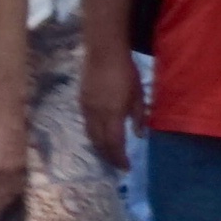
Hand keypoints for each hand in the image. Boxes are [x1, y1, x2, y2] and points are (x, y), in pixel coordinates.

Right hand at [79, 42, 137, 172]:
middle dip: (109, 157)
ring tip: (109, 154)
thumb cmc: (126, 71)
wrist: (103, 53)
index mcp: (113, 114)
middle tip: (118, 164)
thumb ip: (139, 116)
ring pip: (91, 136)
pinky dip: (94, 135)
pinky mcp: (81, 102)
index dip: (119, 158)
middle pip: (100, 143)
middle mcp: (97, 115)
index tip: (126, 167)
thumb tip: (139, 135)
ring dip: (100, 148)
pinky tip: (100, 136)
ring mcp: (87, 109)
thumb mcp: (139, 94)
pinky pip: (86, 125)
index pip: (115, 143)